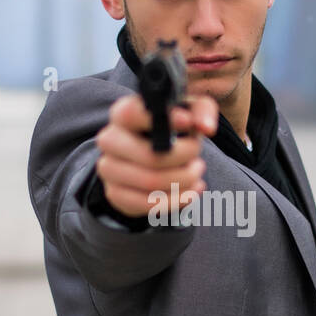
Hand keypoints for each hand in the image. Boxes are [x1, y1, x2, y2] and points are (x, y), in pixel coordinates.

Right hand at [94, 94, 218, 218]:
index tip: (187, 123)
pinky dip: (176, 200)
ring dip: (183, 181)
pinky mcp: (115, 194)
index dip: (162, 121)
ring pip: (151, 182)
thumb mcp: (190, 112)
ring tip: (196, 173)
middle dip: (183, 160)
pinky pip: (148, 204)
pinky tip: (190, 192)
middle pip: (149, 157)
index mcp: (123, 114)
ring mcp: (109, 169)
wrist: (151, 155)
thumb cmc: (173, 129)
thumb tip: (206, 127)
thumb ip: (202, 112)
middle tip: (198, 159)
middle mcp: (110, 140)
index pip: (132, 114)